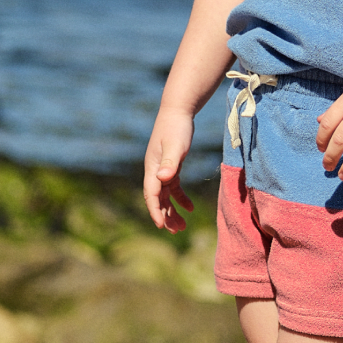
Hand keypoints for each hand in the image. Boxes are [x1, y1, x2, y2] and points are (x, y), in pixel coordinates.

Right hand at [144, 108, 195, 231]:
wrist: (178, 111)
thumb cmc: (177, 127)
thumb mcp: (176, 145)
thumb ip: (170, 162)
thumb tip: (162, 178)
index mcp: (152, 168)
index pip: (151, 194)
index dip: (155, 210)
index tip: (161, 226)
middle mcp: (154, 171)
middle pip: (158, 199)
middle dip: (165, 216)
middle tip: (176, 231)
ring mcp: (162, 169)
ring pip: (165, 196)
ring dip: (172, 211)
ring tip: (182, 226)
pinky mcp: (171, 166)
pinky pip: (174, 187)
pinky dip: (181, 198)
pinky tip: (190, 207)